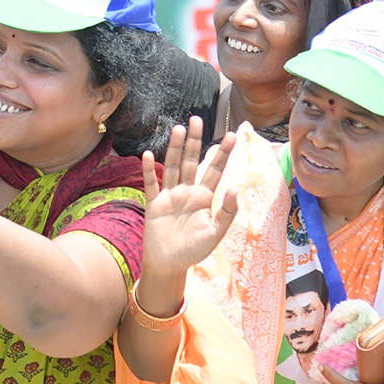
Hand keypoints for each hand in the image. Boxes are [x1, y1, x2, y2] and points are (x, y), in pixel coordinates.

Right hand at [140, 117, 238, 278]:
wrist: (168, 265)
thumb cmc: (193, 251)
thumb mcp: (215, 234)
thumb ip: (226, 213)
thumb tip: (235, 190)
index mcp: (203, 197)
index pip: (215, 170)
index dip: (223, 153)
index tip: (232, 134)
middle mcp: (187, 192)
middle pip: (190, 160)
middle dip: (194, 141)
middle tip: (196, 118)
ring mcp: (169, 196)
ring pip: (172, 167)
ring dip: (174, 149)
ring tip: (177, 129)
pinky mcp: (154, 205)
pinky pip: (152, 184)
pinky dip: (149, 171)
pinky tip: (148, 155)